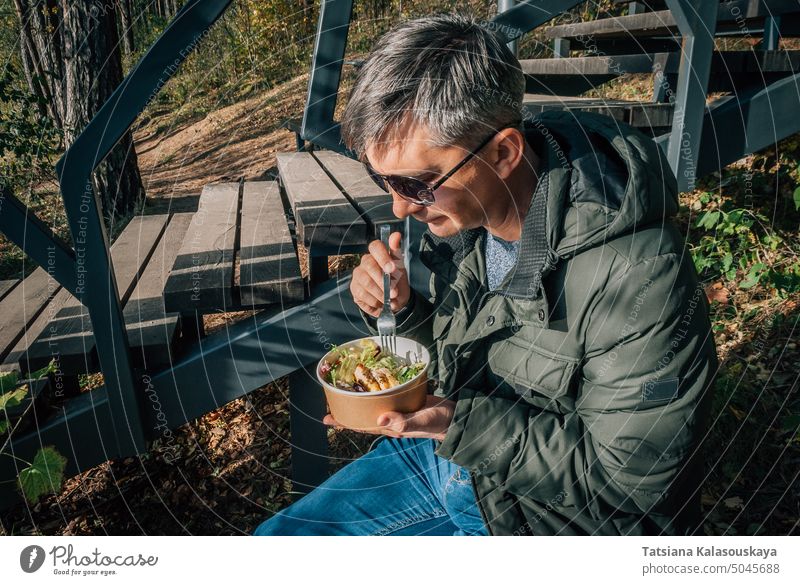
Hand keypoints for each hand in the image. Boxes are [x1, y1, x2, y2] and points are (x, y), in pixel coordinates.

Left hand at [323, 395, 455, 440]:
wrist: (455, 416)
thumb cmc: (438, 423)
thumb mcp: (421, 422)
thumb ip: (403, 422)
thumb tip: (380, 419)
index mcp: (391, 427)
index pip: (362, 425)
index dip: (344, 422)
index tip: (327, 419)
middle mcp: (391, 419)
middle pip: (364, 414)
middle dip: (348, 409)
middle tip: (331, 399)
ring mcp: (398, 409)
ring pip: (374, 403)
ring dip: (360, 396)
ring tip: (346, 388)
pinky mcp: (405, 399)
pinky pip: (387, 394)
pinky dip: (378, 387)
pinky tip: (373, 379)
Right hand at [350, 229, 410, 317]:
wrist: (395, 300)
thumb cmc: (396, 280)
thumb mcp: (400, 267)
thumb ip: (397, 251)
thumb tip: (396, 235)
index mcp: (377, 254)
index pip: (375, 246)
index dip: (383, 257)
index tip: (392, 269)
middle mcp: (365, 262)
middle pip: (369, 266)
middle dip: (383, 281)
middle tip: (394, 293)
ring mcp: (358, 275)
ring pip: (366, 283)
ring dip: (380, 294)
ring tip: (389, 300)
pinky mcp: (354, 288)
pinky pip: (362, 295)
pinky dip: (374, 302)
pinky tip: (380, 303)